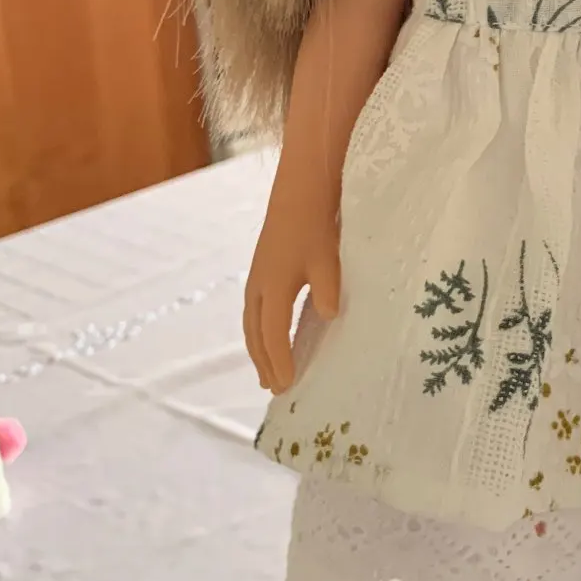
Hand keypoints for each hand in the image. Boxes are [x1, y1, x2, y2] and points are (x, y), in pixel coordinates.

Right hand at [243, 170, 341, 392]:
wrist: (300, 190)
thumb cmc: (316, 224)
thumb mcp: (327, 258)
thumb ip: (328, 289)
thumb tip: (330, 317)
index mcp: (273, 287)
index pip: (272, 335)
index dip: (278, 362)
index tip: (286, 386)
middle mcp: (258, 287)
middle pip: (254, 335)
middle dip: (263, 363)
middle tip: (275, 389)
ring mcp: (256, 278)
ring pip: (251, 324)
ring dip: (257, 350)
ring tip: (267, 373)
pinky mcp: (260, 271)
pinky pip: (254, 312)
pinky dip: (258, 332)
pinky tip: (269, 337)